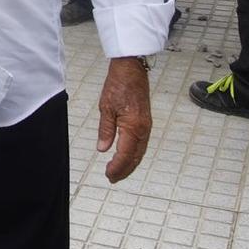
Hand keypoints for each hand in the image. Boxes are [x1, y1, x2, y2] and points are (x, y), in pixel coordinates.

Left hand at [96, 58, 152, 182]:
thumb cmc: (118, 85)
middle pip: (135, 157)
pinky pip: (142, 144)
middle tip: (112, 178)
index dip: (117, 167)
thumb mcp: (106, 108)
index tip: (109, 175)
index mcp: (133, 127)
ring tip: (118, 172)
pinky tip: (127, 157)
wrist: (131, 70)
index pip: (125, 154)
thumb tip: (102, 148)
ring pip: (140, 152)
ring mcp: (146, 126)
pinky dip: (135, 154)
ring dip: (130, 164)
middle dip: (124, 170)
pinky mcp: (146, 122)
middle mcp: (143, 129)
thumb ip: (105, 130)